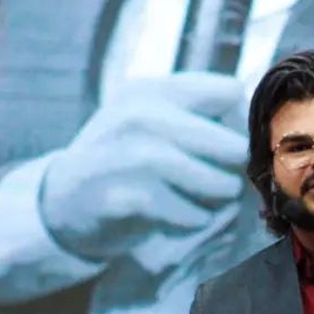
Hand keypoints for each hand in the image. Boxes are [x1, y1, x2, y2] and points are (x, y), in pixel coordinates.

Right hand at [39, 72, 247, 268]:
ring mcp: (131, 157)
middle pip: (232, 146)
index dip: (236, 124)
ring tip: (200, 204)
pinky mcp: (127, 199)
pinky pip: (191, 216)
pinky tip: (175, 220)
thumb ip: (194, 116)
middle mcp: (142, 115)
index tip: (223, 148)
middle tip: (222, 186)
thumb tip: (253, 133)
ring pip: (217, 185)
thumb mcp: (149, 122)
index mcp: (152, 90)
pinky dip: (192, 223)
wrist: (61, 203)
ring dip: (217, 203)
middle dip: (234, 172)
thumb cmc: (120, 162)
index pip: (229, 93)